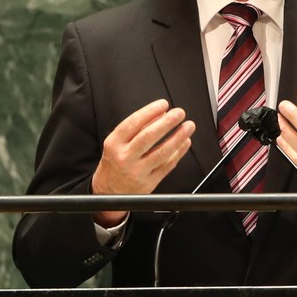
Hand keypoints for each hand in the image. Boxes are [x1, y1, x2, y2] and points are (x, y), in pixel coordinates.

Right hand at [91, 99, 194, 225]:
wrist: (108, 192)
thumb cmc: (114, 163)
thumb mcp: (116, 143)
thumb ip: (136, 129)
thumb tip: (159, 114)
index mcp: (114, 144)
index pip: (133, 123)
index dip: (150, 112)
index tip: (163, 104)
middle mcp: (125, 158)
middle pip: (148, 137)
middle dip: (167, 123)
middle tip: (179, 113)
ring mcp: (137, 172)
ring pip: (162, 152)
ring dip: (178, 137)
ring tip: (188, 126)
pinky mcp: (149, 183)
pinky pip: (167, 166)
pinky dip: (178, 153)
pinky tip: (185, 143)